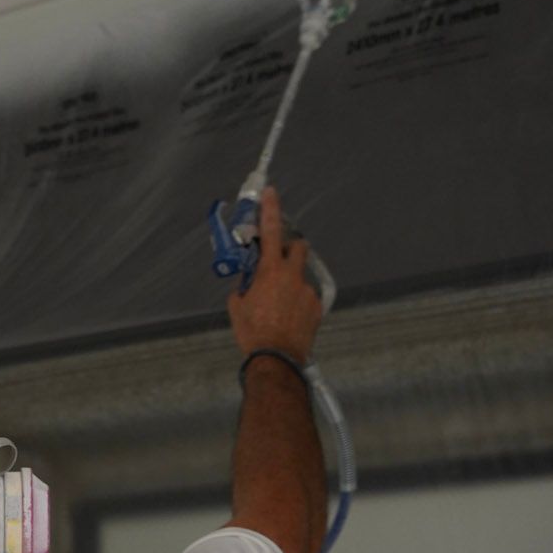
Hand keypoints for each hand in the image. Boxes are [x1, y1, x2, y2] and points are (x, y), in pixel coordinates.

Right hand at [225, 185, 323, 362]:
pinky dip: (298, 302)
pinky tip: (288, 318)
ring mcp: (307, 291)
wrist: (276, 359)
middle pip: (298, 246)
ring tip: (280, 304)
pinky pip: (306, 297)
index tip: (271, 192)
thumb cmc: (253, 332)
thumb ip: (244, 287)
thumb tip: (247, 284)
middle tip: (278, 259)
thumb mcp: (237, 306)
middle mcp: (292, 276)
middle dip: (290, 247)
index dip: (270, 209)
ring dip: (291, 281)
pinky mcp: (316, 307)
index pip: (270, 230)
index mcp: (270, 271)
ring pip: (301, 275)